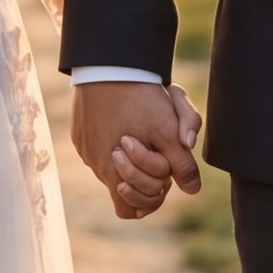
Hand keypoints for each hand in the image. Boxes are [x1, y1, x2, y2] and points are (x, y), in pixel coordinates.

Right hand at [72, 80, 201, 219]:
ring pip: (112, 169)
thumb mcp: (169, 129)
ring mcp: (85, 150)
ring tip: (139, 134)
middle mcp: (96, 165)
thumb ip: (182, 164)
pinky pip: (99, 150)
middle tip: (155, 150)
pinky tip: (123, 120)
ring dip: (129, 160)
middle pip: (123, 190)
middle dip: (144, 176)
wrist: (110, 63)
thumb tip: (191, 189)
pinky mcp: (80, 135)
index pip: (131, 210)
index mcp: (115, 170)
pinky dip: (113, 143)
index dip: (152, 197)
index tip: (163, 174)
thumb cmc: (141, 97)